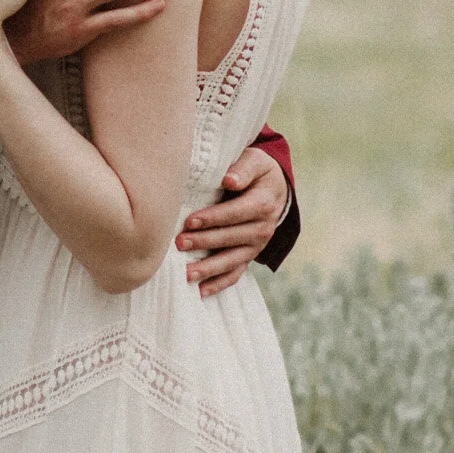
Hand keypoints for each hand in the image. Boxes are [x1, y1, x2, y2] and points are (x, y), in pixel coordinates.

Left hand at [175, 145, 290, 295]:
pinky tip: (200, 292)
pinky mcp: (249, 256)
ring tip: (186, 274)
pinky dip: (219, 284)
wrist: (274, 189)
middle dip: (205, 242)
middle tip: (180, 243)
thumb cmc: (256, 171)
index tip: (190, 220)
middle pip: (232, 238)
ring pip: (232, 260)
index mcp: (264, 203)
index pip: (237, 212)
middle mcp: (263, 228)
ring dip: (209, 268)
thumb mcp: (255, 160)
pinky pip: (235, 273)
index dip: (214, 218)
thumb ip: (243, 168)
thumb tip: (229, 180)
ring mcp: (256, 246)